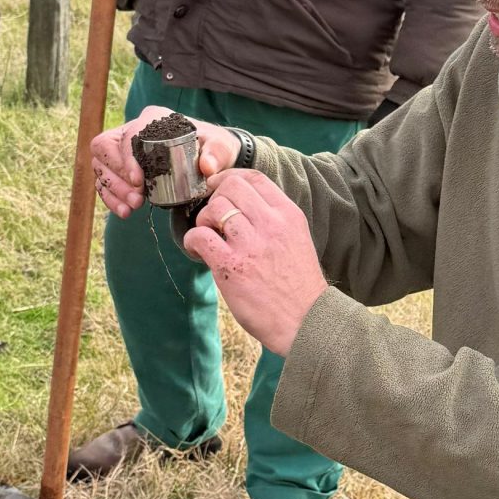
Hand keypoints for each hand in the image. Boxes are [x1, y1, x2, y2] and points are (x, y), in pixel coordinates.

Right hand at [90, 104, 242, 216]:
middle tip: (137, 198)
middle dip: (117, 176)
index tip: (139, 181)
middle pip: (105, 147)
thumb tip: (207, 166)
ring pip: (100, 165)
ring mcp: (121, 149)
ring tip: (133, 207)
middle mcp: (132, 130)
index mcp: (153, 118)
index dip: (127, 157)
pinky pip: (103, 181)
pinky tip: (124, 212)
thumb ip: (216, 154)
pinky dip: (110, 198)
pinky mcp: (119, 168)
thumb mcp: (221, 147)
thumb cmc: (212, 148)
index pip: (129, 133)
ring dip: (113, 189)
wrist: (208, 159)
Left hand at [182, 170, 326, 356]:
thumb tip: (241, 208)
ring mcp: (250, 245)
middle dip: (215, 199)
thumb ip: (273, 221)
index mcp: (288, 215)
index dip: (229, 178)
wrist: (306, 321)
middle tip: (213, 218)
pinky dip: (192, 240)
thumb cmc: (298, 285)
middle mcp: (270, 225)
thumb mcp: (297, 240)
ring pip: (214, 209)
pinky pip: (200, 237)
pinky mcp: (231, 267)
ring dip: (203, 220)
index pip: (254, 177)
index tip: (218, 188)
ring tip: (208, 238)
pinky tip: (197, 250)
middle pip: (231, 187)